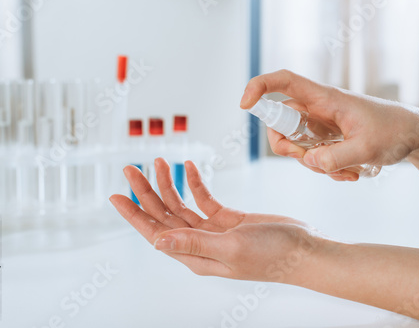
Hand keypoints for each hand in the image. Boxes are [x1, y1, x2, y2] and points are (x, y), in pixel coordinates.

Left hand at [109, 158, 326, 282]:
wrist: (302, 251)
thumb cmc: (272, 255)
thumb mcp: (231, 248)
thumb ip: (193, 243)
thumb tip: (156, 242)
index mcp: (195, 255)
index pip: (155, 233)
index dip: (134, 214)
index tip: (116, 196)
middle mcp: (200, 243)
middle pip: (164, 215)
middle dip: (146, 192)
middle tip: (131, 168)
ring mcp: (213, 231)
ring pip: (181, 205)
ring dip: (169, 184)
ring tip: (159, 161)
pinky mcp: (228, 219)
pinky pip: (204, 199)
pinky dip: (196, 183)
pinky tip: (189, 168)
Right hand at [240, 70, 418, 180]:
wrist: (415, 136)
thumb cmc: (396, 131)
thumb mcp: (368, 148)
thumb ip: (336, 158)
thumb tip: (309, 162)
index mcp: (325, 99)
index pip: (284, 82)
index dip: (259, 87)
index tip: (245, 104)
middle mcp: (318, 110)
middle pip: (281, 122)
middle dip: (287, 146)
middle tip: (306, 159)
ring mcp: (322, 126)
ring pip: (297, 144)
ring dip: (314, 164)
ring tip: (347, 172)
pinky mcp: (328, 140)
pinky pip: (314, 157)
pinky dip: (326, 169)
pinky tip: (351, 174)